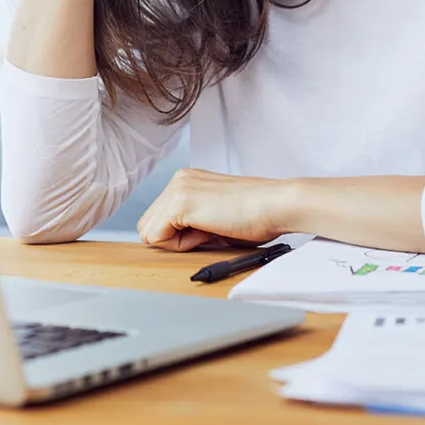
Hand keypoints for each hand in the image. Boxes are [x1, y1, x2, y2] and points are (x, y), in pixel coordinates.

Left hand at [136, 168, 295, 251]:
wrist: (277, 205)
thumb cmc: (256, 214)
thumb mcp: (215, 215)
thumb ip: (192, 222)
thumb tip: (173, 240)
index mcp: (186, 180)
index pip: (158, 218)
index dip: (179, 235)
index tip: (208, 230)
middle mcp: (178, 179)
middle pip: (147, 224)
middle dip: (173, 238)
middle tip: (207, 233)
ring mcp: (177, 189)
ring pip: (149, 232)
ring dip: (178, 242)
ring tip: (211, 231)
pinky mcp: (180, 203)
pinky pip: (158, 238)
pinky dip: (181, 245)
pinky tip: (209, 232)